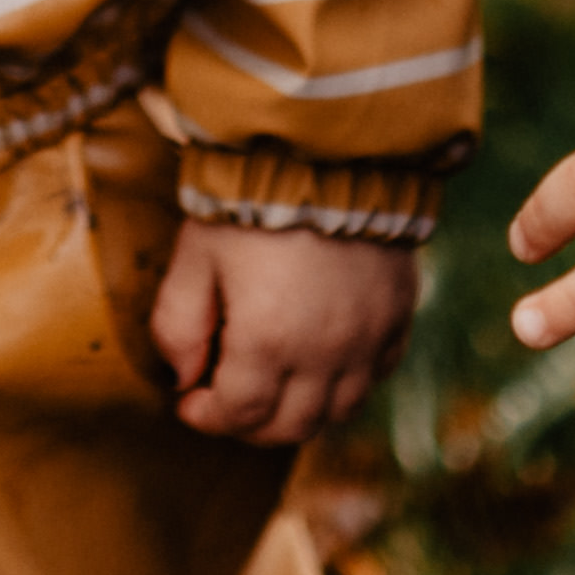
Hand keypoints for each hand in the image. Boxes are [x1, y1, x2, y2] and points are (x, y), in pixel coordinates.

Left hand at [153, 220, 415, 443]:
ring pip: (339, 411)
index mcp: (268, 341)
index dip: (208, 416)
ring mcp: (368, 337)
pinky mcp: (397, 314)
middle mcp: (325, 352)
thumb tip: (184, 375)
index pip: (238, 413)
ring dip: (302, 411)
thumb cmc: (250, 198)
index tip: (190, 400)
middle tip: (227, 399)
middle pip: (291, 426)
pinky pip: (377, 374)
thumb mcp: (195, 255)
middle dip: (250, 423)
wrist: (327, 148)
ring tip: (275, 385)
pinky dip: (348, 382)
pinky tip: (323, 361)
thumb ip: (177, 323)